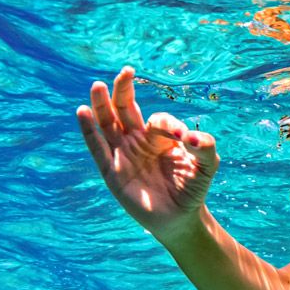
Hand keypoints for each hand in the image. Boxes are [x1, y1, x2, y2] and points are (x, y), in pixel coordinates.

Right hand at [76, 66, 219, 243]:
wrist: (181, 218)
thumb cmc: (193, 188)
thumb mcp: (207, 166)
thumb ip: (205, 147)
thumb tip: (191, 137)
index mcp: (159, 136)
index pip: (158, 120)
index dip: (168, 125)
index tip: (184, 139)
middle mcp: (138, 141)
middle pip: (125, 109)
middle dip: (123, 90)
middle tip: (126, 71)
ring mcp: (123, 154)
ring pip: (108, 124)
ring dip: (101, 105)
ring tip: (97, 86)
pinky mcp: (112, 172)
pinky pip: (98, 148)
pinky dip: (89, 131)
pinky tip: (82, 112)